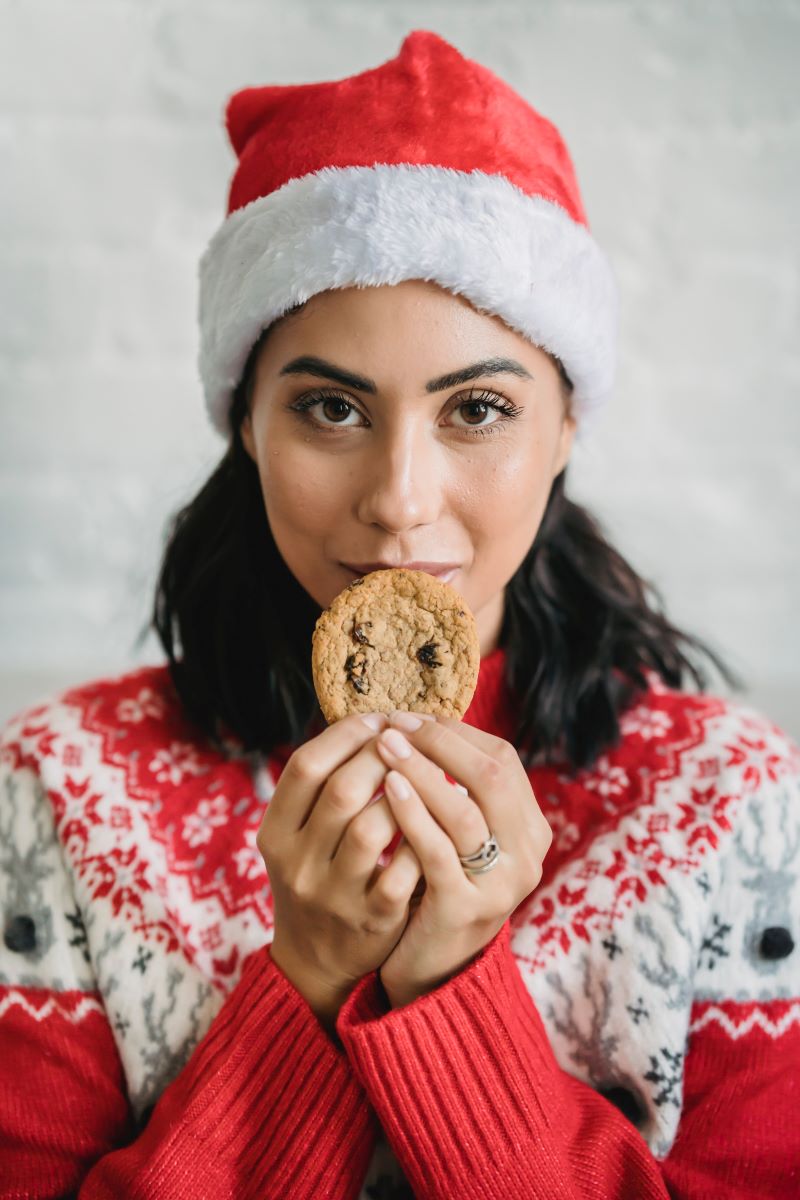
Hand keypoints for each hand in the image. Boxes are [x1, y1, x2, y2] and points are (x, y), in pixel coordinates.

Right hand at [257, 711, 425, 1029]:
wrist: (316, 960)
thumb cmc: (319, 874)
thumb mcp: (300, 835)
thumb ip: (324, 786)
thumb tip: (373, 720)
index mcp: (275, 833)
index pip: (305, 765)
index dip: (345, 736)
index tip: (378, 721)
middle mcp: (297, 863)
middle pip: (341, 790)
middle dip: (383, 757)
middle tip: (409, 743)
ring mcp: (333, 894)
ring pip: (372, 828)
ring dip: (406, 795)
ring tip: (425, 778)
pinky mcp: (372, 920)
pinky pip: (403, 870)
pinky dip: (423, 840)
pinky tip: (437, 824)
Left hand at [374, 713, 552, 1008]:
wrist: (432, 973)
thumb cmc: (436, 890)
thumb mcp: (458, 838)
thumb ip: (454, 791)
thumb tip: (420, 721)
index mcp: (530, 830)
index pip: (502, 760)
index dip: (455, 734)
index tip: (409, 717)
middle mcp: (527, 856)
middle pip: (491, 778)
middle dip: (439, 744)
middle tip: (395, 724)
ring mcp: (501, 885)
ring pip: (465, 811)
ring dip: (422, 771)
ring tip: (385, 746)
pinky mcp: (466, 910)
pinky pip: (438, 851)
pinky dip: (413, 813)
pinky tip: (387, 789)